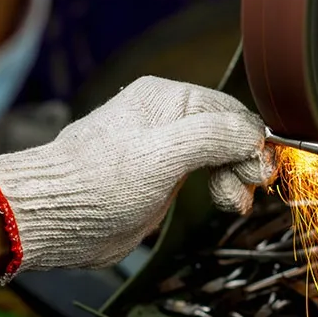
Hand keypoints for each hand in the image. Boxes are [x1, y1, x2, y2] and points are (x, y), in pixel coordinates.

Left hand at [0, 77, 272, 277]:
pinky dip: (220, 190)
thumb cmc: (96, 180)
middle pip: (229, 135)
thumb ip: (214, 137)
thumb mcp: (163, 153)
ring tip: (233, 202)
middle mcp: (169, 120)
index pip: (231, 111)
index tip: (263, 169)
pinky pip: (205, 177)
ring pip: (221, 158)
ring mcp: (164, 150)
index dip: (252, 140)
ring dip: (235, 180)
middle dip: (245, 162)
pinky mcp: (160, 180)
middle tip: (250, 187)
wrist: (54, 218)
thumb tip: (255, 135)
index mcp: (168, 99)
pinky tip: (224, 202)